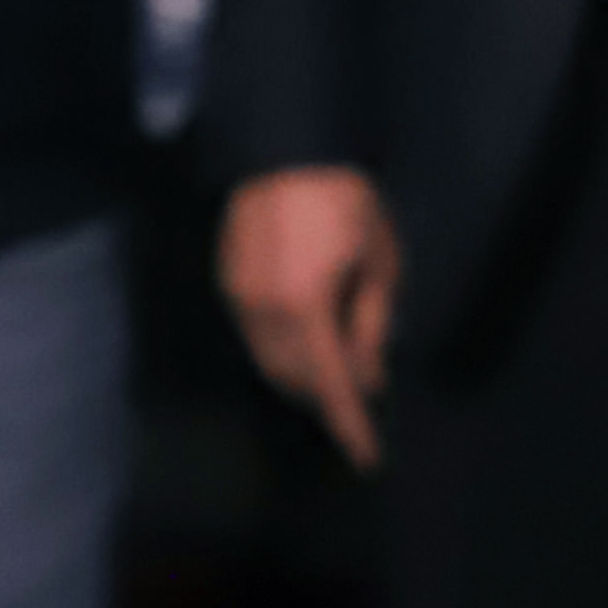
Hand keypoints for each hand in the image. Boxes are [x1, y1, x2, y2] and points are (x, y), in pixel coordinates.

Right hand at [220, 166, 404, 470]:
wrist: (287, 150)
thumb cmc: (346, 201)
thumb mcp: (379, 262)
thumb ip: (372, 324)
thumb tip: (369, 376)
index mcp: (306, 307)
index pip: (331, 385)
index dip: (349, 425)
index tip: (367, 457)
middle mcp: (263, 311)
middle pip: (295, 380)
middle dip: (328, 399)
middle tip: (363, 403)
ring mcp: (239, 297)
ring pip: (271, 362)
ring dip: (305, 379)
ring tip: (341, 377)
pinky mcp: (229, 282)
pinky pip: (258, 336)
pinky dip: (286, 352)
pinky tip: (312, 344)